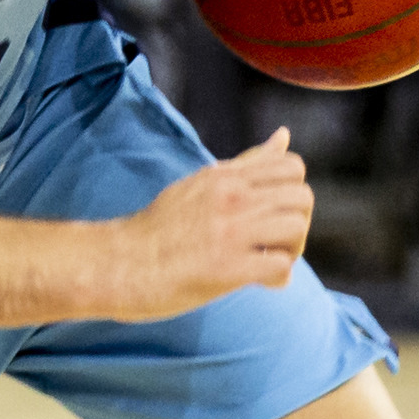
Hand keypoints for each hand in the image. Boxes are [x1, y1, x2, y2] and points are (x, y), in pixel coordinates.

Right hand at [112, 131, 314, 317]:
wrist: (116, 264)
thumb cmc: (157, 230)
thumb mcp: (200, 184)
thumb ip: (245, 165)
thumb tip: (283, 136)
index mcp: (224, 176)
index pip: (292, 167)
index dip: (293, 194)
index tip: (272, 217)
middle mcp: (230, 197)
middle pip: (302, 197)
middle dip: (298, 225)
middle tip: (275, 245)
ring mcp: (228, 231)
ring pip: (296, 228)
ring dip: (291, 251)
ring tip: (269, 264)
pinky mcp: (226, 267)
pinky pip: (280, 266)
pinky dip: (278, 278)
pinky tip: (260, 283)